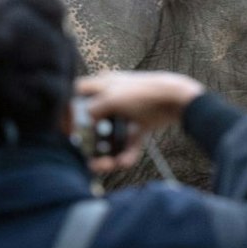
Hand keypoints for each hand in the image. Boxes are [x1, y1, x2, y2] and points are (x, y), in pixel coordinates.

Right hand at [75, 71, 205, 173]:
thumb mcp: (112, 99)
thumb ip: (92, 108)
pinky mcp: (142, 123)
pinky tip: (125, 162)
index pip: (77, 94)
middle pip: (94, 120)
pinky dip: (128, 152)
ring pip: (112, 134)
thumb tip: (83, 120)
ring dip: (109, 150)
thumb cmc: (144, 94)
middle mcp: (113, 97)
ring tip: (110, 164)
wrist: (179, 99)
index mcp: (102, 84)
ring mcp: (128, 111)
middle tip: (90, 154)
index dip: (70, 110)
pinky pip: (130, 141)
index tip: (67, 129)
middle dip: (92, 139)